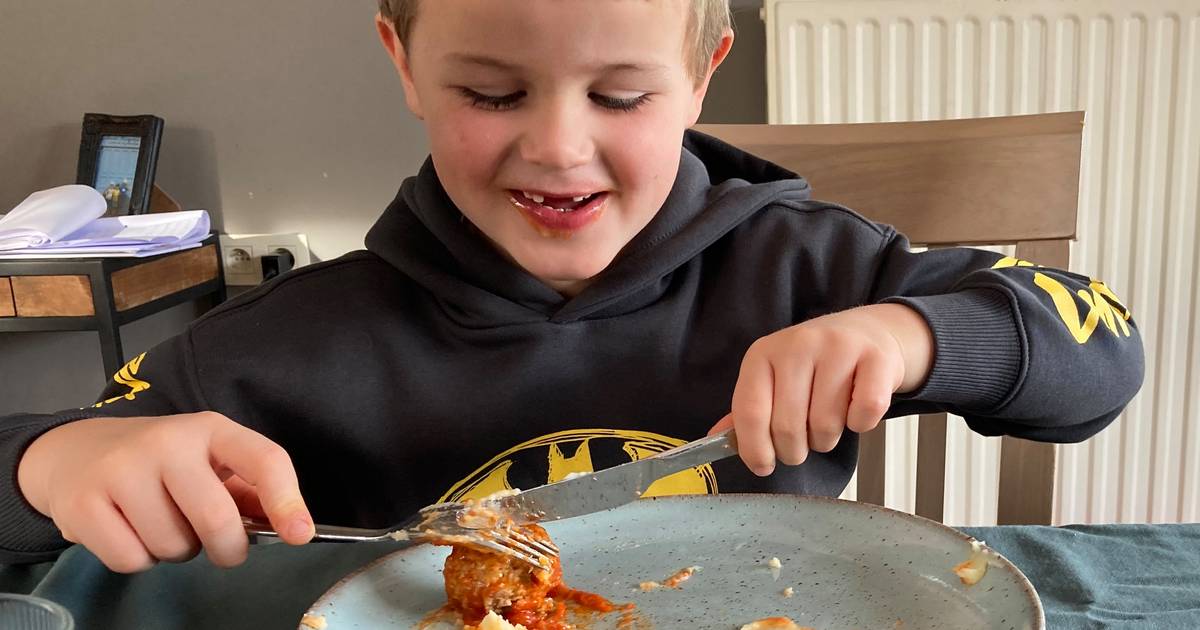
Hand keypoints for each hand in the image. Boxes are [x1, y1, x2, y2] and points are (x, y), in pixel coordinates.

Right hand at [17, 412, 313, 572]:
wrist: (73, 452)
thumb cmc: (158, 465)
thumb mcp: (207, 461)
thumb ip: (248, 491)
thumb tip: (290, 524)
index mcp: (210, 429)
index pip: (264, 459)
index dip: (287, 501)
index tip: (300, 535)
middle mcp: (167, 442)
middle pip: (217, 519)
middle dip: (228, 548)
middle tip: (221, 547)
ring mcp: (122, 470)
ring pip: (174, 547)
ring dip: (176, 551)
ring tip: (160, 524)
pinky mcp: (84, 502)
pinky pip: (132, 559)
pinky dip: (138, 559)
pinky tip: (129, 531)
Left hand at [710, 304, 932, 475]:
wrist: (867, 333)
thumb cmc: (814, 365)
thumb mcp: (774, 379)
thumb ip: (750, 409)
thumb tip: (715, 439)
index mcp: (763, 354)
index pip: (751, 411)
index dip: (755, 448)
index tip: (763, 466)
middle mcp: (798, 345)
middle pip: (788, 426)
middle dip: (794, 451)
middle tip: (802, 445)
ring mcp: (838, 349)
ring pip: (826, 425)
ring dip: (827, 440)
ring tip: (828, 424)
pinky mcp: (876, 359)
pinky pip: (864, 414)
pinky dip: (860, 425)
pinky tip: (855, 412)